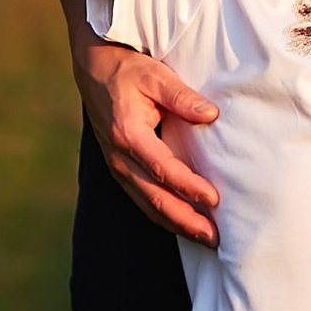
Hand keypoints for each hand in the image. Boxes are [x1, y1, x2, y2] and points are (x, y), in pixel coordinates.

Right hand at [80, 35, 221, 243]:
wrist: (94, 71)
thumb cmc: (128, 71)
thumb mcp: (155, 75)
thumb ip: (182, 96)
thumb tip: (211, 115)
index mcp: (128, 134)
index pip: (163, 168)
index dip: (188, 186)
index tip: (214, 200)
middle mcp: (119, 157)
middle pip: (154, 198)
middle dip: (186, 221)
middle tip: (216, 238)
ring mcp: (117, 167)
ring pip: (148, 206)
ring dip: (177, 225)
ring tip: (207, 239)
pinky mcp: (120, 171)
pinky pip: (143, 200)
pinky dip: (165, 217)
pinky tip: (185, 226)